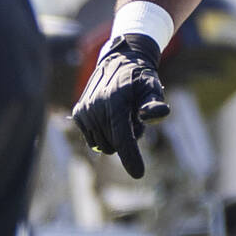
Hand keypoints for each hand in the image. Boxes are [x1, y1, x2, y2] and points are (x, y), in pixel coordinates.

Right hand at [71, 33, 170, 177]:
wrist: (120, 60)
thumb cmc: (141, 77)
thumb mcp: (153, 86)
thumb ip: (155, 103)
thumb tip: (157, 115)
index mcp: (115, 101)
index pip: (122, 137)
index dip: (131, 158)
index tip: (139, 174)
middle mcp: (95, 106)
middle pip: (115, 144)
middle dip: (129, 138)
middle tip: (135, 117)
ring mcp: (84, 110)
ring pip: (104, 145)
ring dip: (116, 136)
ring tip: (124, 114)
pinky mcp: (78, 113)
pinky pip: (93, 139)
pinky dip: (105, 134)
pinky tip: (111, 116)